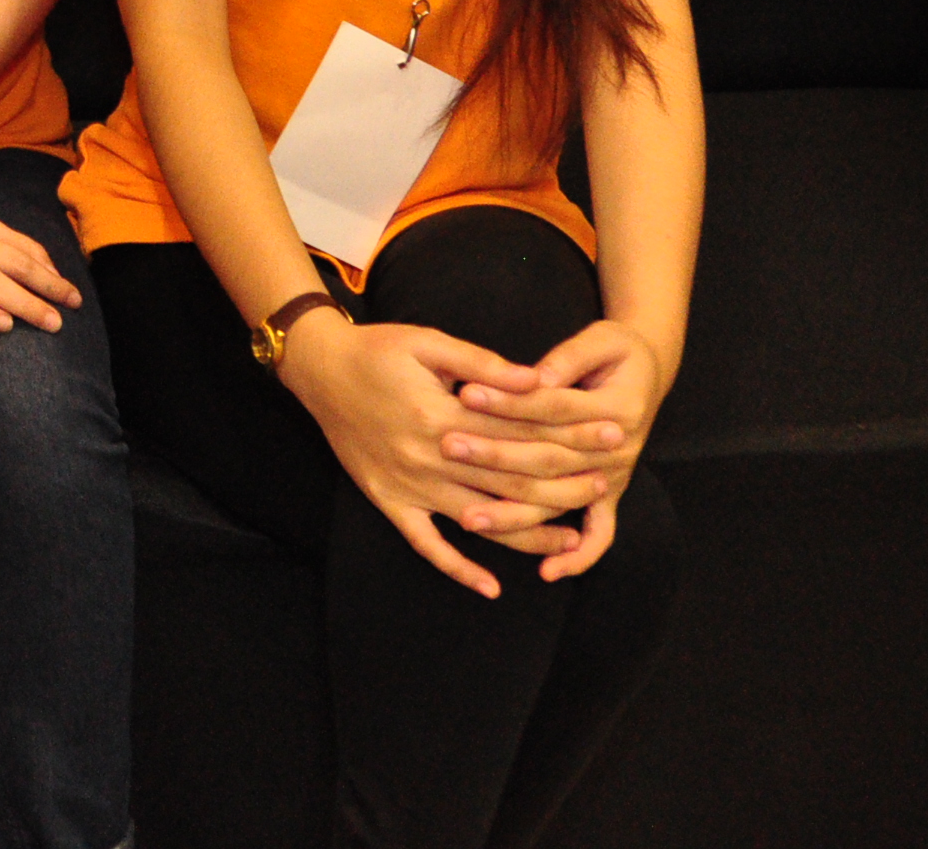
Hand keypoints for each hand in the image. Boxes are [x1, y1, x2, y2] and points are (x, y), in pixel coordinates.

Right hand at [279, 316, 610, 595]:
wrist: (318, 369)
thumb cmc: (376, 349)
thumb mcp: (428, 341)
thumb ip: (483, 363)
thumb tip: (538, 381)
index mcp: (442, 414)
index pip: (521, 432)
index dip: (570, 434)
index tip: (609, 435)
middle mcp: (428, 458)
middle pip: (509, 480)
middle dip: (562, 484)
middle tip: (604, 485)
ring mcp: (407, 485)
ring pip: (479, 519)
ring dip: (527, 532)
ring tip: (571, 539)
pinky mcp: (388, 500)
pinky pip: (426, 545)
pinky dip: (458, 568)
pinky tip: (490, 587)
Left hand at [452, 318, 661, 580]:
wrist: (648, 370)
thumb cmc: (617, 351)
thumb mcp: (601, 339)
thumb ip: (568, 358)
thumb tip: (535, 377)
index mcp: (617, 409)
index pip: (551, 408)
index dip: (508, 401)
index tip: (464, 393)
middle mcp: (618, 451)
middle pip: (547, 458)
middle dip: (495, 454)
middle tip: (448, 447)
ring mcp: (613, 476)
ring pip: (558, 501)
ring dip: (515, 513)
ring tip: (469, 519)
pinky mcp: (609, 491)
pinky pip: (600, 533)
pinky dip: (579, 555)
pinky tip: (548, 571)